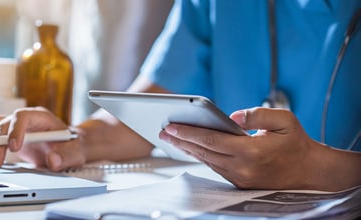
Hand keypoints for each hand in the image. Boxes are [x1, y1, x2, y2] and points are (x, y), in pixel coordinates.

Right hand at [0, 107, 87, 170]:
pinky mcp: (7, 135)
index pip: (23, 116)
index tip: (14, 148)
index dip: (15, 130)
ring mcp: (14, 126)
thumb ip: (67, 156)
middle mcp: (25, 119)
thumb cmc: (72, 146)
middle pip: (4, 123)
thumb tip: (52, 160)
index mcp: (42, 117)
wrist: (69, 146)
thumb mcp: (76, 152)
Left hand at [159, 107, 330, 189]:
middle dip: (180, 140)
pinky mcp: (239, 182)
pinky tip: (191, 148)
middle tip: (162, 130)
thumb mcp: (284, 120)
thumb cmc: (296, 143)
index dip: (188, 132)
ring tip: (171, 138)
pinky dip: (200, 156)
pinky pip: (214, 167)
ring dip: (187, 149)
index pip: (211, 141)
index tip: (170, 125)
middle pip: (203, 152)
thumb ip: (257, 114)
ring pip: (206, 161)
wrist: (309, 172)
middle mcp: (241, 167)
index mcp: (250, 152)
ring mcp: (239, 177)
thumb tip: (232, 116)